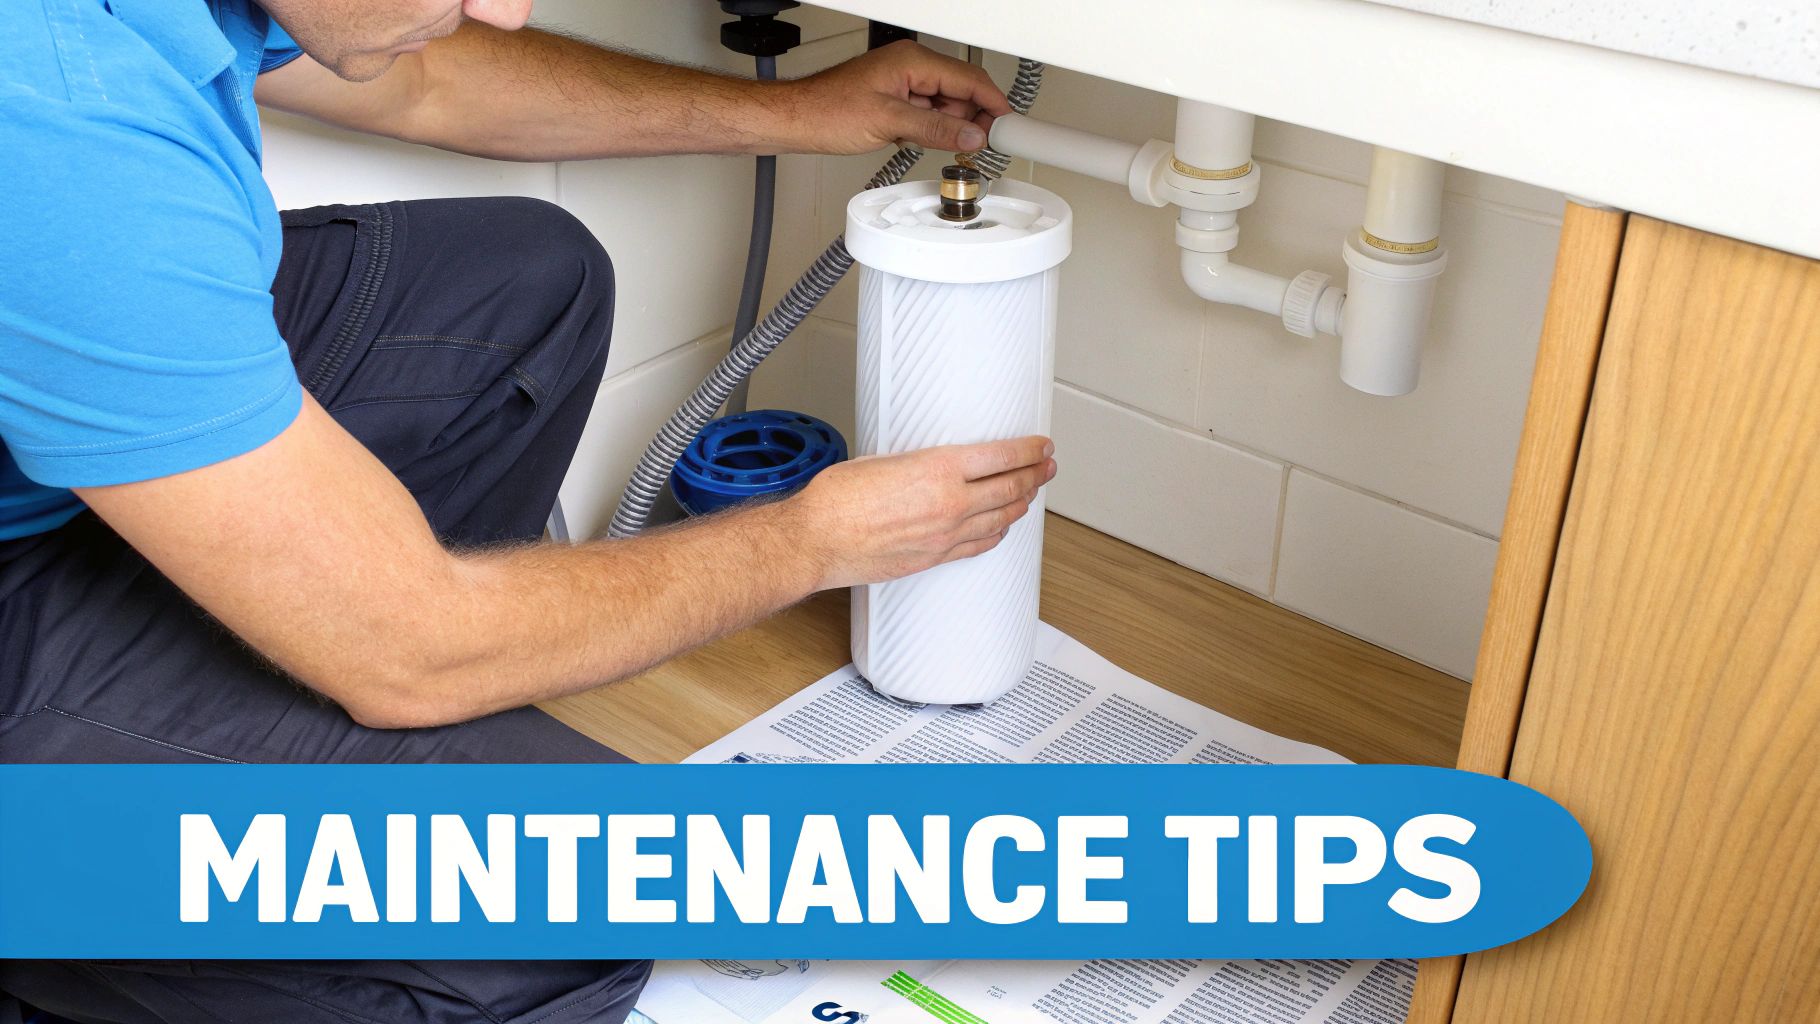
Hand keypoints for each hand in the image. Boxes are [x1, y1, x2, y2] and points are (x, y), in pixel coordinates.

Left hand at [786, 40, 1011, 155]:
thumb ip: (935, 129)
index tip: (1009, 126)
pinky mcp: (896, 100)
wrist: (797, 120)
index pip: (969, 78)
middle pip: (961, 92)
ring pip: (946, 106)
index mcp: (912, 61)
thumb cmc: (828, 111)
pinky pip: (928, 114)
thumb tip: (971, 137)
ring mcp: (904, 84)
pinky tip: (927, 143)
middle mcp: (911, 67)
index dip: (993, 104)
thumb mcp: (890, 123)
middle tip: (981, 147)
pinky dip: (934, 130)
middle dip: (973, 120)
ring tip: (949, 148)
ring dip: (951, 128)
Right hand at [787, 436, 1057, 589]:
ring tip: (1032, 494)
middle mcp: (950, 503)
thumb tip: (930, 464)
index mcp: (939, 469)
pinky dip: (997, 533)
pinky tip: (1002, 527)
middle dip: (1035, 475)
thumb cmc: (836, 498)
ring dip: (1022, 503)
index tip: (1041, 446)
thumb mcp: (883, 459)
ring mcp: (946, 534)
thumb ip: (918, 463)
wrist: (817, 539)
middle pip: (1010, 487)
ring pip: (1000, 518)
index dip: (1029, 451)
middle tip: (1047, 467)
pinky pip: (979, 545)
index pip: (1002, 456)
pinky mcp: (935, 558)